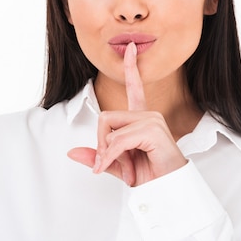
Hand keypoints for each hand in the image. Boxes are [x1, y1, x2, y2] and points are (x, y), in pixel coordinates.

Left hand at [67, 42, 186, 185]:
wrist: (169, 192)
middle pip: (105, 117)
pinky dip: (114, 156)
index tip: (130, 48)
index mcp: (141, 118)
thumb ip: (97, 156)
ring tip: (127, 170)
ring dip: (109, 153)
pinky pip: (119, 140)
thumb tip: (71, 152)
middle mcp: (148, 115)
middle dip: (101, 144)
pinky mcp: (153, 130)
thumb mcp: (116, 164)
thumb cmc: (150, 176)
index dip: (131, 67)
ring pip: (110, 129)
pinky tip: (127, 171)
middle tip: (111, 164)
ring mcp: (152, 120)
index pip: (135, 87)